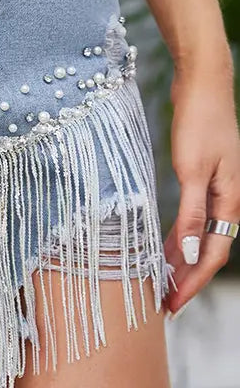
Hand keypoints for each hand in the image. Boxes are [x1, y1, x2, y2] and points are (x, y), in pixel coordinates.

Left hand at [163, 63, 239, 316]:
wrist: (202, 83)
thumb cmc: (199, 121)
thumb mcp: (192, 169)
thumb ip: (191, 213)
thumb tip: (187, 253)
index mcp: (229, 202)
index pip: (212, 255)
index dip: (192, 283)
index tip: (172, 304)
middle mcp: (227, 200)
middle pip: (207, 251)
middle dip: (186, 279)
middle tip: (162, 302)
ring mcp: (216, 190)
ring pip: (199, 237)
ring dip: (180, 260)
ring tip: (158, 282)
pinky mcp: (202, 179)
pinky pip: (191, 220)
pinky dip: (177, 237)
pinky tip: (160, 247)